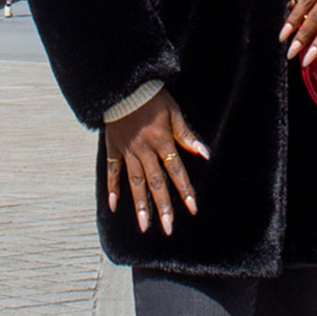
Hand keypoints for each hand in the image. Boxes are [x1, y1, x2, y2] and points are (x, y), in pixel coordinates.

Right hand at [104, 88, 208, 236]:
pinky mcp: (114, 149)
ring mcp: (128, 151)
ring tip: (144, 226)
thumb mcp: (173, 111)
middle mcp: (145, 150)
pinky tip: (113, 206)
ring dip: (140, 205)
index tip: (193, 208)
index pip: (176, 170)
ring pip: (135, 182)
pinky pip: (112, 171)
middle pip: (156, 182)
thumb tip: (204, 152)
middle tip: (168, 228)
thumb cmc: (152, 97)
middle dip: (163, 206)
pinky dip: (112, 188)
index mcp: (162, 141)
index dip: (185, 190)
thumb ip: (186, 134)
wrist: (124, 87)